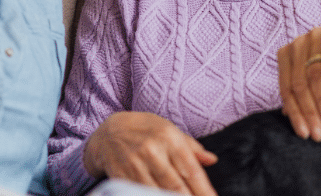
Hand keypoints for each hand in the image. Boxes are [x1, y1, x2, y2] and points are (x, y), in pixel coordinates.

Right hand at [83, 112, 217, 195]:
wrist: (109, 133)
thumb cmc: (145, 131)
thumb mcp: (169, 130)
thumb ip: (191, 147)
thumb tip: (211, 160)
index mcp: (169, 137)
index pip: (191, 169)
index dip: (204, 190)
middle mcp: (152, 150)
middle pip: (175, 185)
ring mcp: (135, 165)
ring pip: (158, 193)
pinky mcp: (121, 178)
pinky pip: (139, 193)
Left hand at [277, 19, 320, 141]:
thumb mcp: (311, 76)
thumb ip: (299, 92)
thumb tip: (286, 115)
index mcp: (287, 55)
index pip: (287, 88)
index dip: (295, 113)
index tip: (304, 134)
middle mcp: (298, 43)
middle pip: (299, 83)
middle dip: (309, 111)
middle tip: (319, 134)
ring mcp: (315, 34)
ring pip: (313, 72)